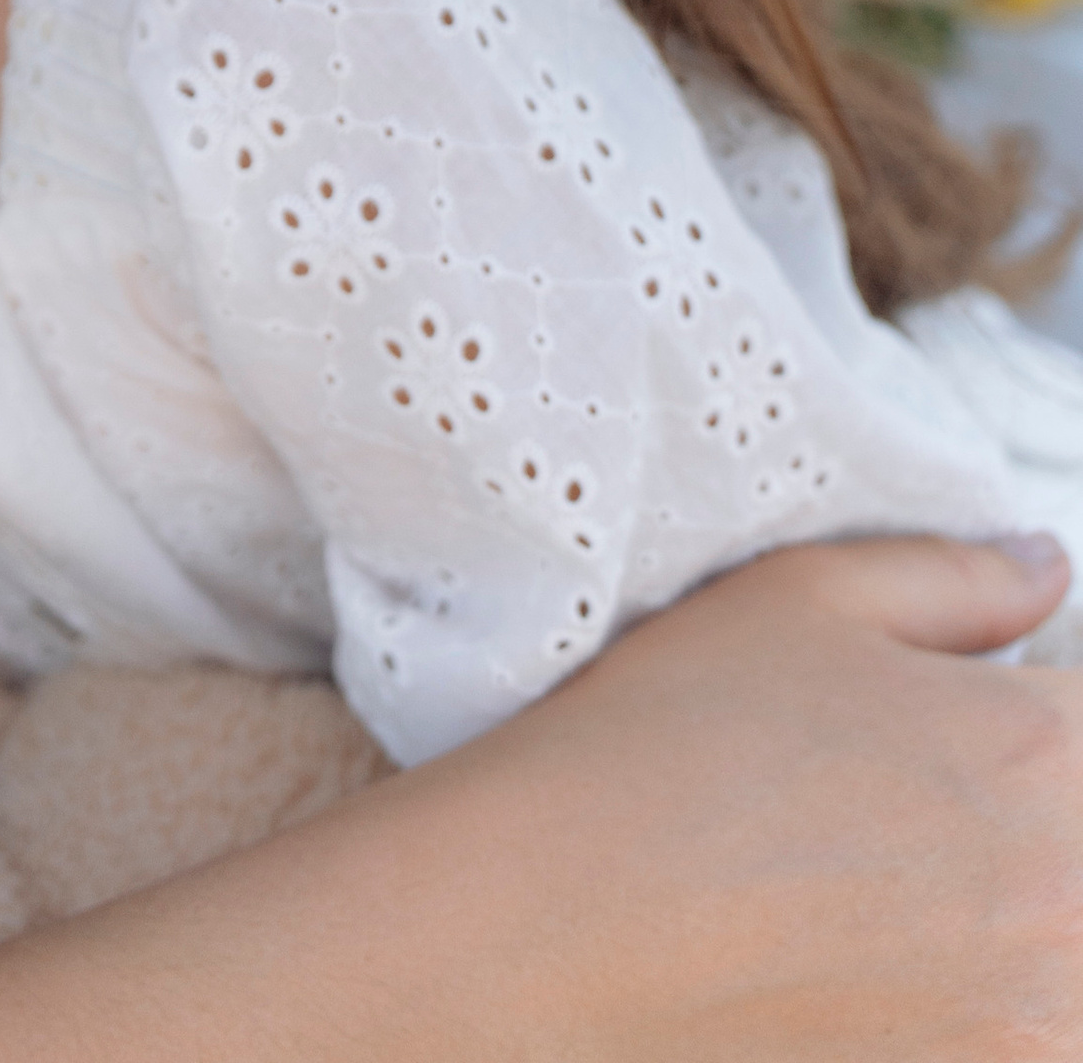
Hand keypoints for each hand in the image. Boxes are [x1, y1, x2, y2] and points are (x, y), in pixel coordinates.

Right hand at [271, 533, 1082, 1061]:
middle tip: (909, 816)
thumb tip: (1045, 568)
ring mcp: (1039, 1024)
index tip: (979, 730)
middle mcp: (1071, 897)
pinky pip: (1031, 1031)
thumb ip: (954, 579)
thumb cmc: (668, 743)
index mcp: (1045, 748)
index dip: (1048, 718)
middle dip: (1033, 822)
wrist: (555, 927)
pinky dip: (990, 1004)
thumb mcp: (802, 597)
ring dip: (1030, 934)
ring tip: (894, 899)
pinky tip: (890, 968)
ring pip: (1073, 958)